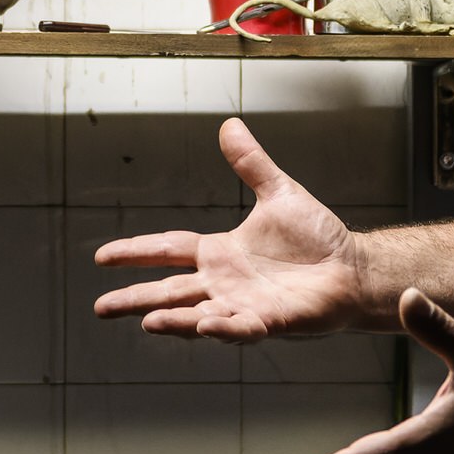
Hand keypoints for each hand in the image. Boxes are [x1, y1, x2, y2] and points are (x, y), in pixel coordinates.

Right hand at [91, 117, 381, 341]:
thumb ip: (251, 164)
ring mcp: (243, 305)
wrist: (353, 266)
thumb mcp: (279, 193)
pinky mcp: (270, 322)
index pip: (168, 251)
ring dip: (174, 321)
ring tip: (147, 322)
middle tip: (100, 308)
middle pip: (170, 291)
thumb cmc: (317, 237)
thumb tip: (229, 124)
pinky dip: (224, 329)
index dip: (135, 252)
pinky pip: (242, 328)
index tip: (102, 257)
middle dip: (135, 299)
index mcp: (220, 253)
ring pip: (199, 316)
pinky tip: (205, 325)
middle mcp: (224, 283)